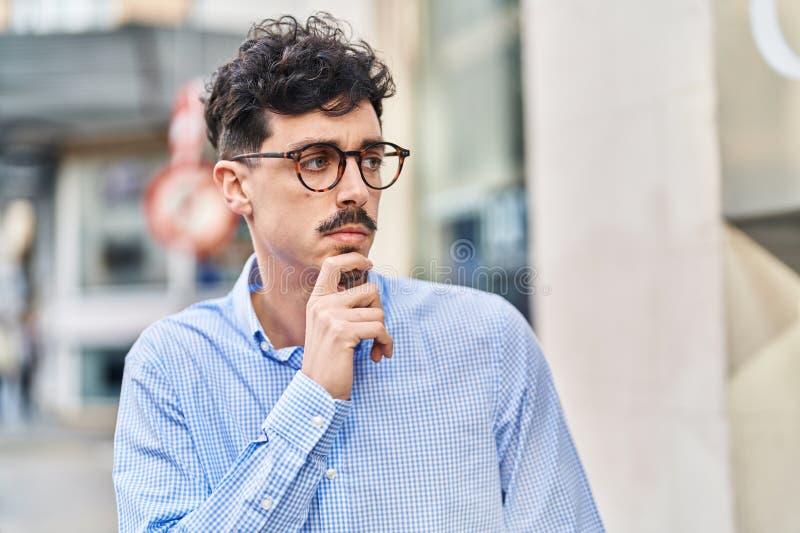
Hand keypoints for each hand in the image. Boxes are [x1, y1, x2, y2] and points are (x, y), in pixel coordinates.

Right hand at [301, 252, 392, 399]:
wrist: (317, 389)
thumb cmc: (330, 359)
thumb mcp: (329, 326)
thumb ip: (342, 306)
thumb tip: (370, 287)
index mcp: (317, 300)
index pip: (332, 264)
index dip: (353, 258)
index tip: (369, 263)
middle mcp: (322, 305)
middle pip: (369, 290)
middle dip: (379, 311)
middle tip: (375, 331)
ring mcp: (331, 317)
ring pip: (378, 312)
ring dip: (383, 333)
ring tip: (375, 347)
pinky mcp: (343, 332)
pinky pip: (379, 329)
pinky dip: (386, 343)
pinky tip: (378, 355)